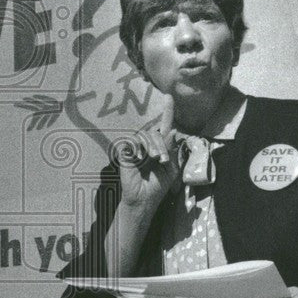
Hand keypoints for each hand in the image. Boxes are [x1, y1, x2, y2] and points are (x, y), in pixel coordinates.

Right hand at [116, 90, 180, 209]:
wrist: (143, 200)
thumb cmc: (157, 187)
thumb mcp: (170, 169)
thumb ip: (171, 150)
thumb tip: (173, 131)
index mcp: (160, 148)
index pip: (164, 127)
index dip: (167, 112)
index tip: (168, 96)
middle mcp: (147, 145)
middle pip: (155, 132)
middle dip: (161, 144)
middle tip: (162, 160)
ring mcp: (135, 148)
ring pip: (145, 135)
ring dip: (152, 147)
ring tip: (153, 160)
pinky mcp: (125, 153)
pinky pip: (132, 141)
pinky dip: (138, 148)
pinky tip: (139, 158)